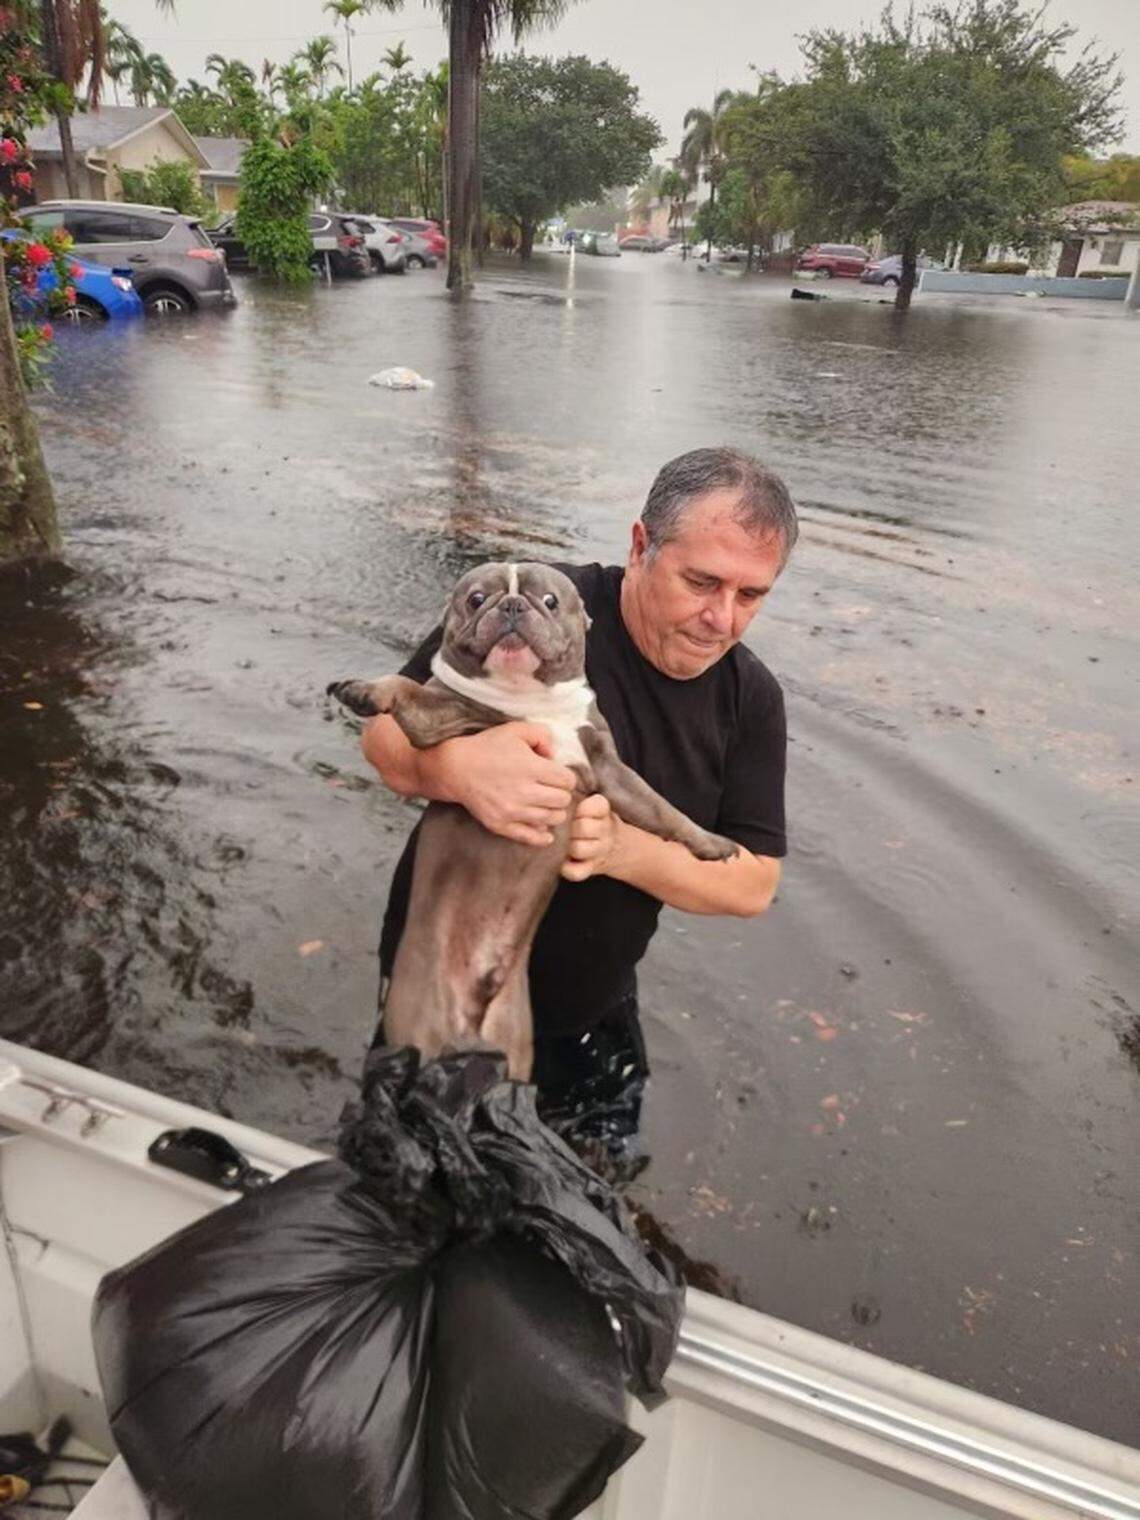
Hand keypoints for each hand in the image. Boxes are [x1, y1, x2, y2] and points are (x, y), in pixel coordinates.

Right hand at [440, 722, 577, 847]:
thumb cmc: (487, 747)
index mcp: (532, 768)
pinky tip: (544, 830)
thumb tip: (554, 756)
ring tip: (545, 804)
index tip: (556, 775)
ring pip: (552, 819)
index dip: (565, 777)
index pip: (568, 781)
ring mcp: (513, 811)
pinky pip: (531, 838)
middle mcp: (525, 791)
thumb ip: (542, 736)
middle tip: (551, 790)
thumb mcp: (516, 729)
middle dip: (561, 794)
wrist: (455, 768)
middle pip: (563, 801)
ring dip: (553, 812)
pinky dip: (542, 836)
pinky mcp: (501, 825)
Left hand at [560, 793, 623, 881]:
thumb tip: (551, 787)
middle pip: (584, 828)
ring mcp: (600, 851)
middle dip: (570, 828)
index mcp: (604, 812)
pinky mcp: (592, 869)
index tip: (576, 811)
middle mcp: (606, 830)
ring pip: (579, 849)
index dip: (581, 809)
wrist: (619, 847)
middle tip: (562, 828)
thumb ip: (575, 794)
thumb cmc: (592, 819)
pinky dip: (567, 868)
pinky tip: (564, 861)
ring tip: (562, 843)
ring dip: (567, 847)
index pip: (596, 806)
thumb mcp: (591, 803)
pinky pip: (577, 873)